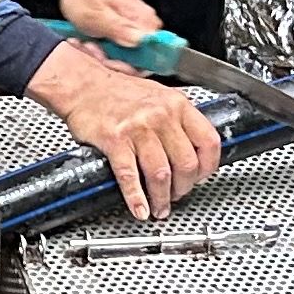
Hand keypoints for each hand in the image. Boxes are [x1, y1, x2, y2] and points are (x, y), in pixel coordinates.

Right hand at [29, 42, 223, 218]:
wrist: (84, 85)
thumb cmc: (118, 93)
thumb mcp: (159, 96)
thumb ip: (178, 120)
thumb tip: (193, 149)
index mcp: (177, 105)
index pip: (209, 142)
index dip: (208, 168)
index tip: (200, 178)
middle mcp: (161, 115)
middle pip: (186, 164)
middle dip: (184, 188)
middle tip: (177, 195)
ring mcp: (138, 128)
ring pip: (161, 174)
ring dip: (162, 198)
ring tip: (159, 207)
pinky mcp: (114, 140)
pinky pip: (130, 176)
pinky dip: (136, 198)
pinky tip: (139, 208)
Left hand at [58, 0, 165, 52]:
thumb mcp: (96, 13)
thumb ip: (119, 27)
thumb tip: (140, 40)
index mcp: (144, 20)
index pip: (153, 55)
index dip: (131, 65)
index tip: (109, 60)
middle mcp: (146, 28)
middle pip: (140, 61)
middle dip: (113, 61)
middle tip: (92, 48)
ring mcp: (137, 32)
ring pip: (127, 59)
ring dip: (105, 57)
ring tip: (87, 43)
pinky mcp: (127, 36)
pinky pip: (120, 53)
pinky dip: (103, 52)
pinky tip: (88, 43)